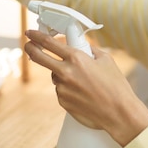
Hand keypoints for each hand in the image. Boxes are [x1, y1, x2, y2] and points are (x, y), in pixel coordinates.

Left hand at [24, 29, 147, 146]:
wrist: (119, 113)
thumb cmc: (116, 85)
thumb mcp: (106, 60)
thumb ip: (90, 50)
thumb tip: (80, 46)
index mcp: (76, 58)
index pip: (49, 43)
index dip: (36, 36)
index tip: (30, 33)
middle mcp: (66, 73)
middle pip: (39, 57)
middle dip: (31, 49)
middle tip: (29, 46)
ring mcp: (62, 89)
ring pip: (55, 76)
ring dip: (61, 74)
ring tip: (82, 81)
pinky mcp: (63, 102)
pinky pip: (61, 90)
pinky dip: (68, 88)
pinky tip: (83, 92)